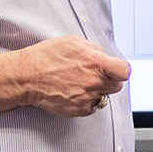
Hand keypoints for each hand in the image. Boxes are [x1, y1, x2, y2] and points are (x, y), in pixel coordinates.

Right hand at [10, 35, 130, 116]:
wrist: (28, 76)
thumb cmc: (47, 57)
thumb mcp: (74, 42)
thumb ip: (95, 49)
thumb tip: (105, 56)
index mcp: (95, 62)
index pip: (124, 71)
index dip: (121, 70)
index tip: (117, 69)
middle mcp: (93, 82)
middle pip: (116, 85)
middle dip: (109, 79)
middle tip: (95, 75)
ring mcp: (87, 97)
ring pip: (104, 96)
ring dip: (97, 90)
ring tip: (81, 83)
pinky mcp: (79, 109)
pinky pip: (92, 106)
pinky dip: (87, 100)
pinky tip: (75, 91)